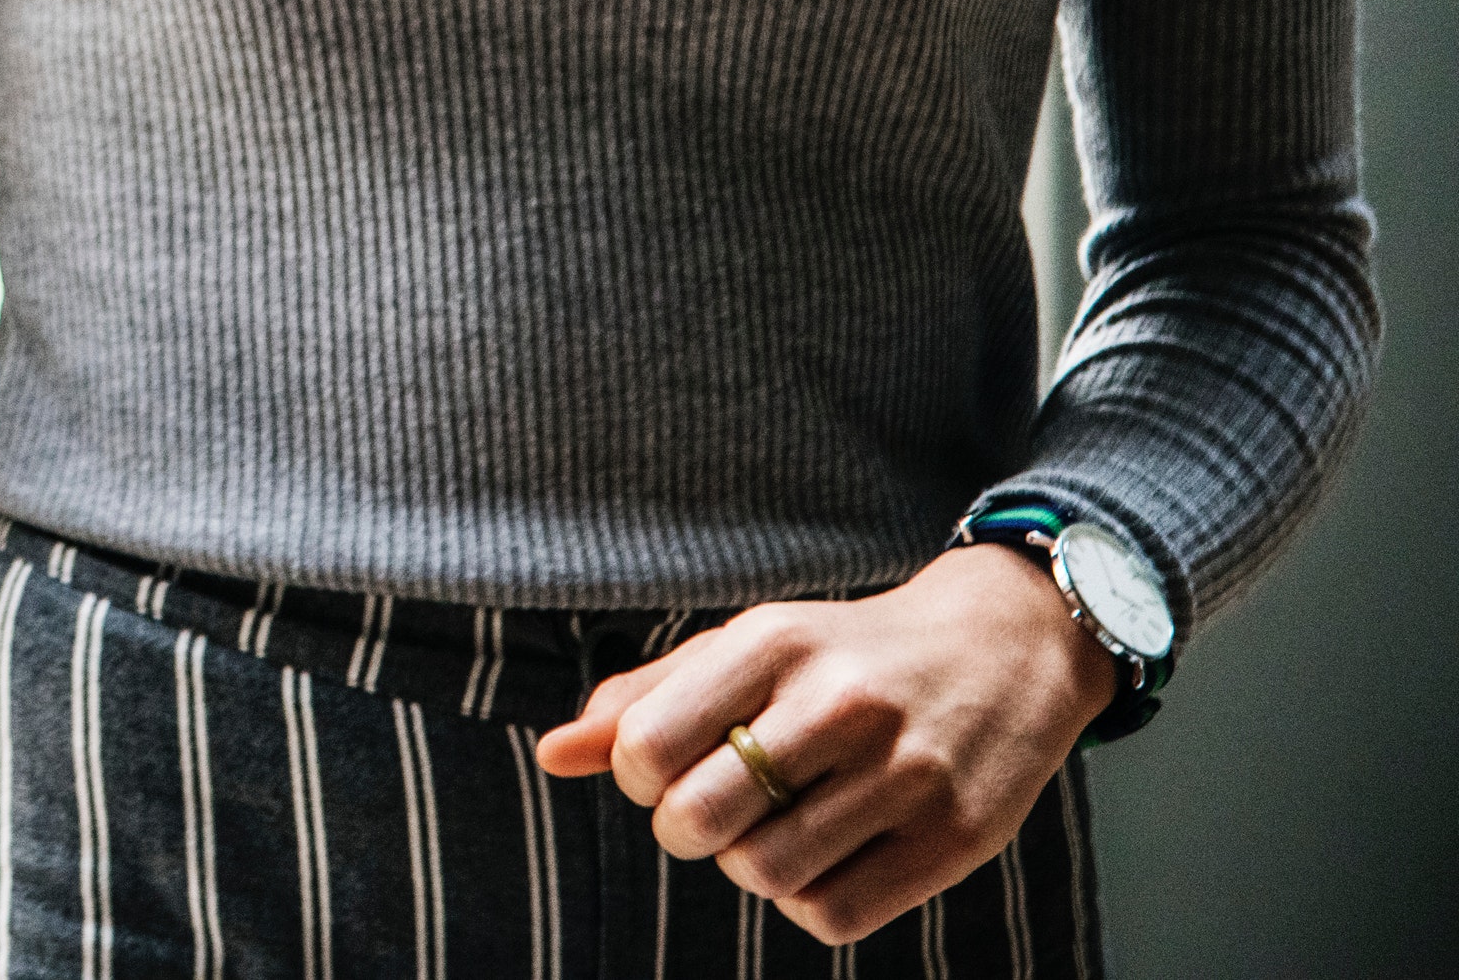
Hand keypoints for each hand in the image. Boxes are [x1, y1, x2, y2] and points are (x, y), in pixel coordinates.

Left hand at [534, 545, 1115, 943]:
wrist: (1004, 648)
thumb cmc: (843, 655)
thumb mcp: (745, 648)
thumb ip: (644, 698)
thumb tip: (552, 754)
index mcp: (774, 642)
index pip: (648, 744)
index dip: (634, 775)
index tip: (662, 767)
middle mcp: (841, 701)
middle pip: (699, 819)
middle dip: (683, 829)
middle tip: (709, 810)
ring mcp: (906, 771)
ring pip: (765, 873)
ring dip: (749, 866)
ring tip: (775, 827)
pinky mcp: (956, 837)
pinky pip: (834, 916)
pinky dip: (809, 903)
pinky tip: (827, 857)